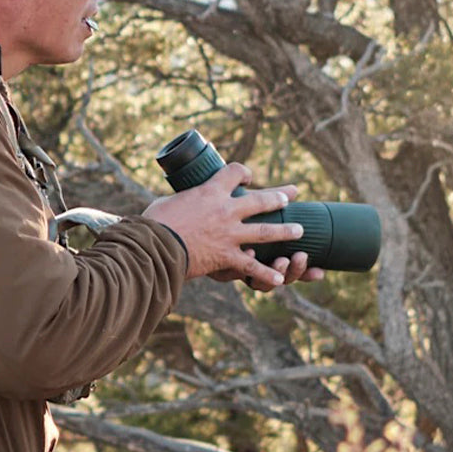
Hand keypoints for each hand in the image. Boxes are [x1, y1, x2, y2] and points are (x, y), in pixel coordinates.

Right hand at [143, 162, 315, 287]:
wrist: (153, 246)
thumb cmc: (154, 223)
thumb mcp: (167, 203)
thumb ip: (181, 203)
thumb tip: (177, 206)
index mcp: (209, 191)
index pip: (234, 172)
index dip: (244, 172)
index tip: (247, 177)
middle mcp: (225, 210)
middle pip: (260, 200)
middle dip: (277, 198)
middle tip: (290, 197)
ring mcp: (229, 234)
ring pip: (265, 232)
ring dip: (284, 231)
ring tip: (299, 230)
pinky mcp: (226, 256)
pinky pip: (251, 266)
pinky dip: (266, 273)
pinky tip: (279, 278)